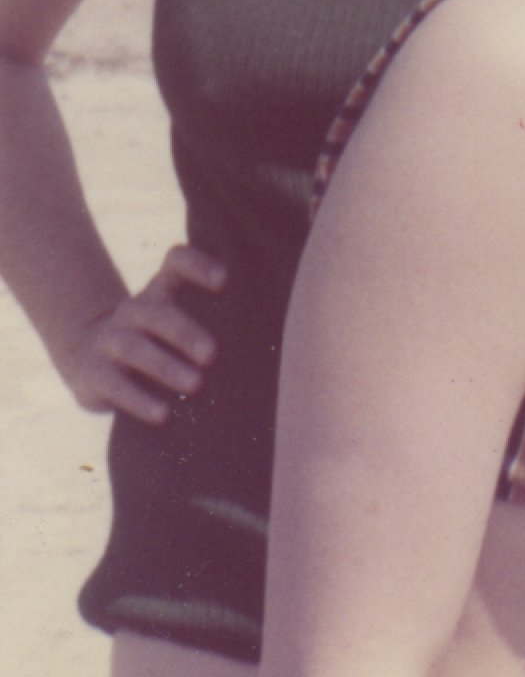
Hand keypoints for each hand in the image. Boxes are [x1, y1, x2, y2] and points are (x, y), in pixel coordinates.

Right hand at [60, 244, 225, 423]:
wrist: (92, 360)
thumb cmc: (161, 340)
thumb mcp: (183, 320)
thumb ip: (221, 317)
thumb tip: (281, 339)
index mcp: (162, 291)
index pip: (176, 262)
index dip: (198, 265)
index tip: (225, 281)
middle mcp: (134, 311)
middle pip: (156, 314)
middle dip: (185, 333)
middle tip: (213, 354)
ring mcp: (109, 341)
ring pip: (134, 349)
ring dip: (166, 367)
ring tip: (196, 385)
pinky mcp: (94, 375)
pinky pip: (114, 385)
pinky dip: (139, 400)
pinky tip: (163, 414)